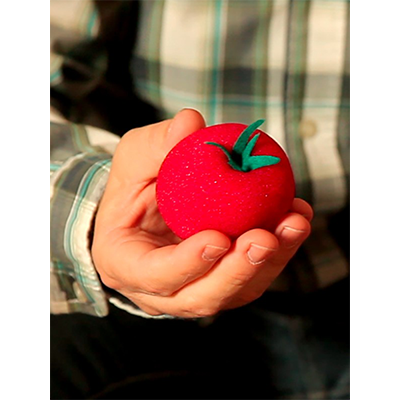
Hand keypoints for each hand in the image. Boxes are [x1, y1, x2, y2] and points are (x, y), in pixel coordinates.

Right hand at [92, 109, 312, 317]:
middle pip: (201, 298)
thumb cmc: (134, 185)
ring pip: (235, 292)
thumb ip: (157, 143)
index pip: (154, 276)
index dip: (187, 264)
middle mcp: (160, 290)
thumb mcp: (135, 157)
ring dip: (269, 263)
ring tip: (294, 223)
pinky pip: (253, 276)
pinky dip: (278, 252)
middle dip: (237, 272)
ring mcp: (193, 290)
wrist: (147, 208)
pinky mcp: (222, 282)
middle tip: (265, 238)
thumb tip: (192, 123)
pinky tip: (294, 220)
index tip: (218, 237)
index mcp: (126, 265)